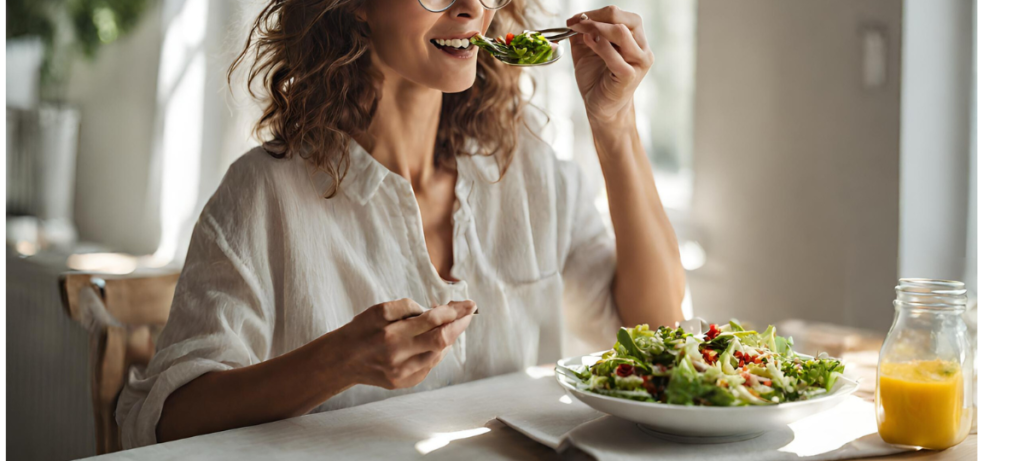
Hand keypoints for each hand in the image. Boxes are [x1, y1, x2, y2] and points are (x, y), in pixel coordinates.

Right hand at [330, 298, 475, 389]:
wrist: (341, 360)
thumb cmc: (361, 330)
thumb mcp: (378, 310)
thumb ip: (405, 307)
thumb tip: (434, 310)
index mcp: (391, 333)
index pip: (432, 320)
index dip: (454, 311)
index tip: (469, 304)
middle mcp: (398, 355)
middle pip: (441, 340)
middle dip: (460, 324)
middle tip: (469, 312)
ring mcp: (402, 372)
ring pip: (438, 355)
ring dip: (450, 338)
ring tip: (453, 325)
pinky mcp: (403, 383)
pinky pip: (429, 366)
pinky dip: (437, 352)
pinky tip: (436, 342)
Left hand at [566, 6, 653, 126]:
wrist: (600, 107)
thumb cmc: (596, 78)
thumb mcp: (586, 49)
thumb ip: (583, 32)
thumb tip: (575, 18)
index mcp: (634, 38)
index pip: (620, 15)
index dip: (596, 13)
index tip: (575, 19)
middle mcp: (641, 47)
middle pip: (626, 19)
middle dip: (598, 17)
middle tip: (577, 22)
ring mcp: (638, 62)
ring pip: (622, 33)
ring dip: (597, 28)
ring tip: (580, 31)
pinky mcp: (630, 76)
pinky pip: (615, 57)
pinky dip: (600, 46)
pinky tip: (587, 42)